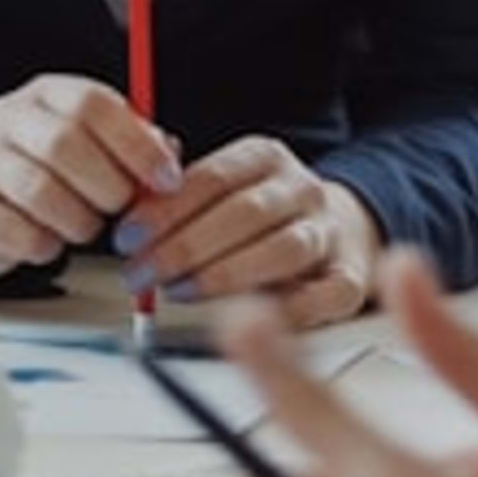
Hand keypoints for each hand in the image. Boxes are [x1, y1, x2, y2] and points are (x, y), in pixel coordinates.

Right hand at [0, 75, 182, 276]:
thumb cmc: (44, 170)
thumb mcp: (91, 145)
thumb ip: (133, 145)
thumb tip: (170, 153)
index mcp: (46, 93)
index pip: (92, 103)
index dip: (136, 143)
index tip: (165, 179)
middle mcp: (8, 117)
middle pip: (64, 144)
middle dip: (108, 186)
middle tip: (120, 208)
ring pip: (42, 192)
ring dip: (80, 221)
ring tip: (84, 225)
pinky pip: (21, 234)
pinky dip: (48, 246)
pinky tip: (49, 240)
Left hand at [122, 138, 379, 328]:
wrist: (334, 231)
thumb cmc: (256, 217)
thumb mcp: (218, 190)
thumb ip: (175, 198)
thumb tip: (131, 217)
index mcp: (265, 156)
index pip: (212, 177)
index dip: (165, 210)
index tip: (128, 237)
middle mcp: (302, 188)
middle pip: (244, 212)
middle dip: (184, 246)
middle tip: (143, 273)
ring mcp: (329, 232)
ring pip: (281, 250)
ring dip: (224, 275)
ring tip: (181, 291)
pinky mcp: (349, 278)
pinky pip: (319, 296)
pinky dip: (281, 311)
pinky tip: (244, 320)